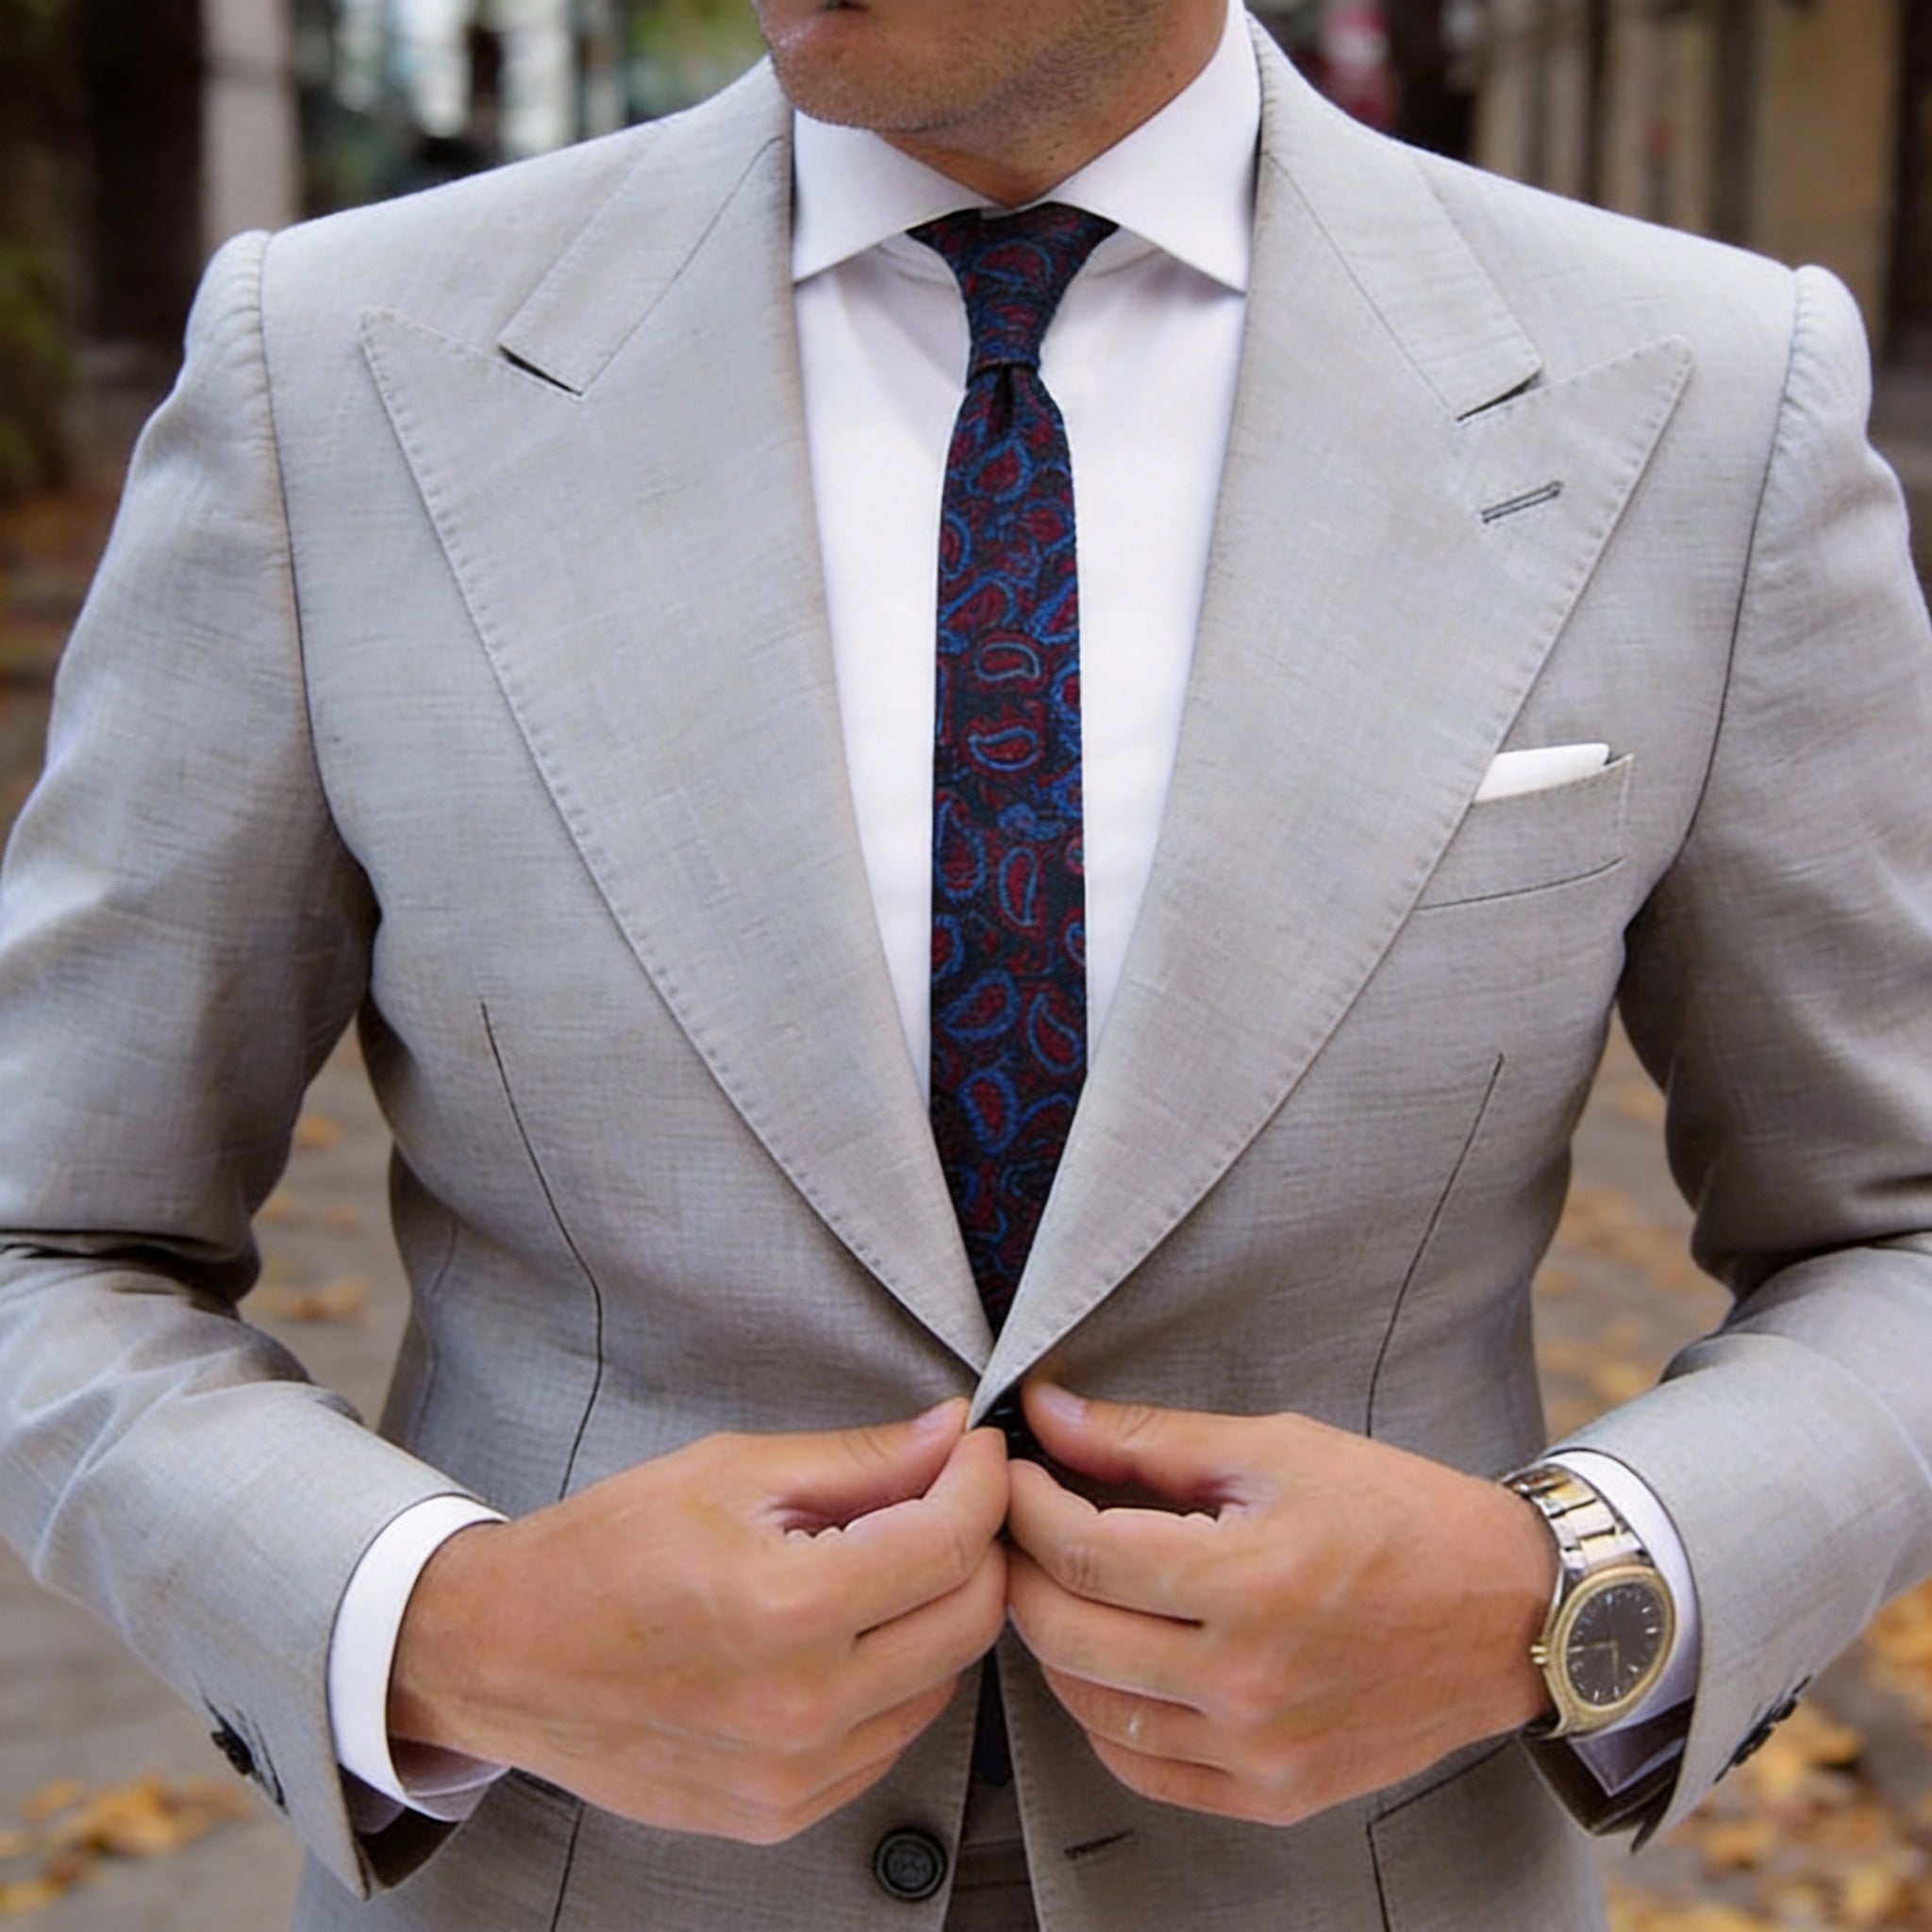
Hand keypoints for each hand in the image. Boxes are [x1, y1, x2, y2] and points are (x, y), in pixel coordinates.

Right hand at [388, 1400, 1007, 1842]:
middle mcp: (801, 1708)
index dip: (983, 1482)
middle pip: (968, 1621)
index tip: (979, 1451)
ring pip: (941, 1684)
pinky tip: (847, 1632)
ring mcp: (792, 1776)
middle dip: (977, 1544)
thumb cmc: (604, 1553)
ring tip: (884, 1561)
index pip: (949, 1544)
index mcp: (787, 1610)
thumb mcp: (732, 1473)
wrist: (504, 1655)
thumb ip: (859, 1460)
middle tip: (948, 1496)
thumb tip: (950, 1435)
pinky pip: (888, 1740)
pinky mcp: (780, 1814)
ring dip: (937, 1614)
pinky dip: (894, 1679)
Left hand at [1004, 1383, 1555, 1826]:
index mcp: (1251, 1583)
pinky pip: (1142, 1769)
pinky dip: (1103, 1715)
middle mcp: (1248, 1682)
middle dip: (1022, 1569)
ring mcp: (1260, 1752)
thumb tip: (1047, 1413)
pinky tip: (1111, 1659)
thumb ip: (1150, 1439)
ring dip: (1054, 1642)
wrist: (1508, 1613)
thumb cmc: (1397, 1514)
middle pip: (1067, 1635)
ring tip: (1064, 1584)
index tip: (1013, 1472)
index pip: (1083, 1553)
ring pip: (1090, 1709)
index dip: (1026, 1506)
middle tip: (1021, 1525)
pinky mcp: (1274, 1794)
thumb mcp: (1277, 1450)